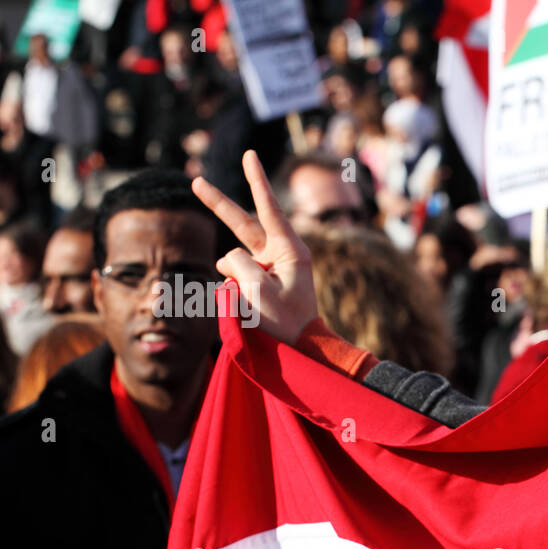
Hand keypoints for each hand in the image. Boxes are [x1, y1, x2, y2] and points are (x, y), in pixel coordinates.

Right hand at [192, 150, 318, 343]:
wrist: (302, 346)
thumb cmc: (286, 320)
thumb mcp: (258, 291)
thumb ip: (239, 264)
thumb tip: (227, 258)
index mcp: (289, 249)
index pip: (268, 208)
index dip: (256, 180)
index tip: (250, 155)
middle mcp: (280, 252)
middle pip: (242, 223)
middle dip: (218, 205)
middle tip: (196, 181)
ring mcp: (270, 266)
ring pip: (234, 258)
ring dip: (232, 279)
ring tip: (253, 306)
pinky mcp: (262, 279)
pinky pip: (236, 276)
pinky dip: (233, 289)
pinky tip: (247, 308)